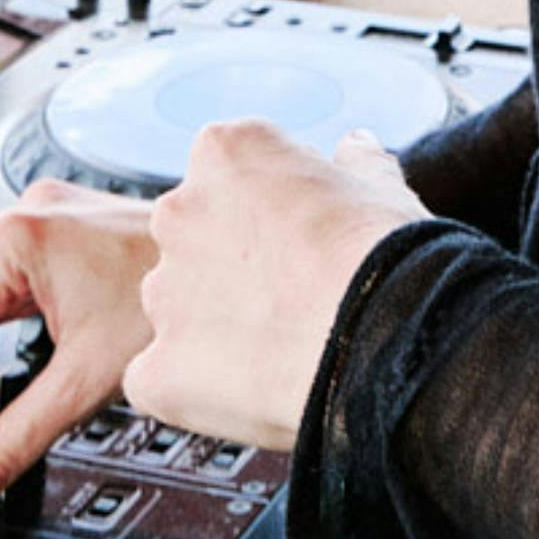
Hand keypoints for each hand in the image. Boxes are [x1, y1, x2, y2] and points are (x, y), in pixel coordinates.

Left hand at [130, 123, 423, 453]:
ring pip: (176, 308)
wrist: (379, 338)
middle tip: (288, 294)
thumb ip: (355, 161)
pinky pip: (161, 377)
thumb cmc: (383, 257)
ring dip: (211, 325)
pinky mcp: (154, 369)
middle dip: (229, 264)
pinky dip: (194, 387)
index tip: (300, 237)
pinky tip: (249, 390)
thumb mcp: (380, 185)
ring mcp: (162, 293)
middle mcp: (178, 214)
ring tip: (277, 348)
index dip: (267, 210)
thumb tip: (354, 148)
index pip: (226, 173)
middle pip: (191, 238)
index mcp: (224, 154)